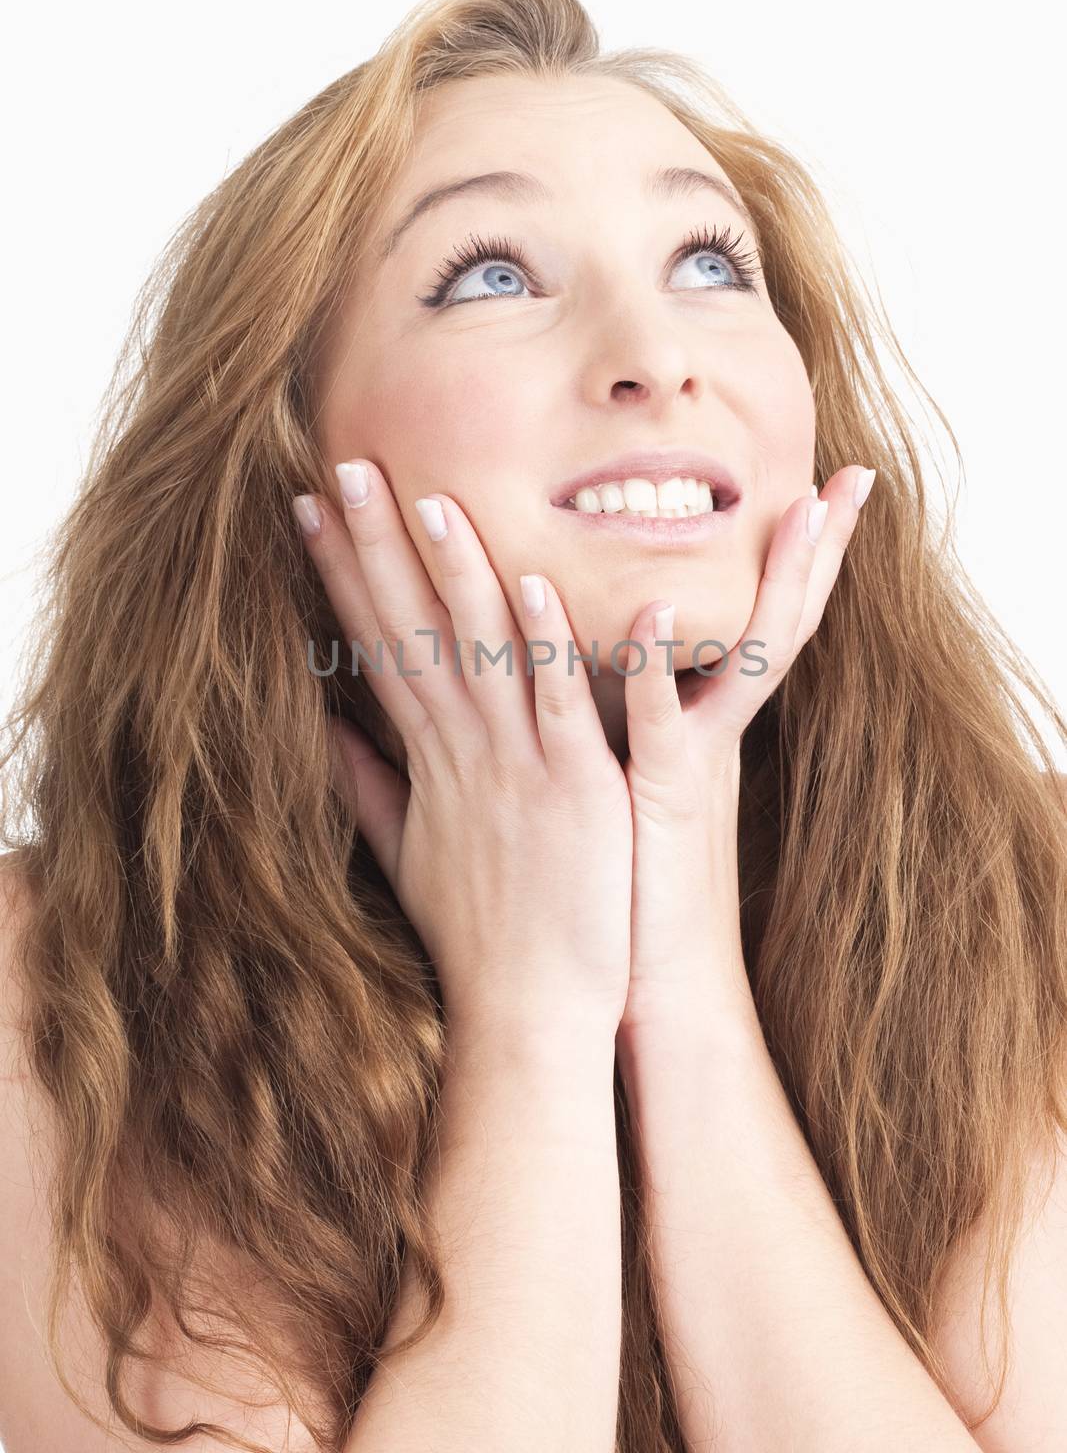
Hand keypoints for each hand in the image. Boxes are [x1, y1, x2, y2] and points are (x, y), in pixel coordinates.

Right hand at [294, 461, 634, 1038]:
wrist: (529, 1016)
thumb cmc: (479, 934)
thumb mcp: (410, 851)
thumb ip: (369, 785)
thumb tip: (326, 732)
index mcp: (430, 756)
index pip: (378, 644)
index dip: (343, 574)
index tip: (310, 509)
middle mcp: (463, 749)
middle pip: (412, 630)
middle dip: (376, 548)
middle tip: (347, 467)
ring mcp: (517, 766)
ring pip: (480, 651)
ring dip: (455, 573)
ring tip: (432, 497)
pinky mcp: (576, 790)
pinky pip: (559, 705)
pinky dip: (549, 646)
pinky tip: (535, 583)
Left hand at [617, 465, 875, 1038]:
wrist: (645, 990)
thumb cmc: (628, 888)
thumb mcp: (630, 787)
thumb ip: (629, 726)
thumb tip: (605, 675)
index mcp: (706, 723)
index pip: (760, 623)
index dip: (792, 559)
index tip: (816, 486)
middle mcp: (715, 732)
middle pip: (782, 622)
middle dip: (818, 550)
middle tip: (855, 475)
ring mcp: (697, 763)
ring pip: (748, 657)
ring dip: (775, 582)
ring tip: (801, 507)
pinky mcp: (663, 801)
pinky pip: (667, 724)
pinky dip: (662, 668)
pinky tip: (660, 610)